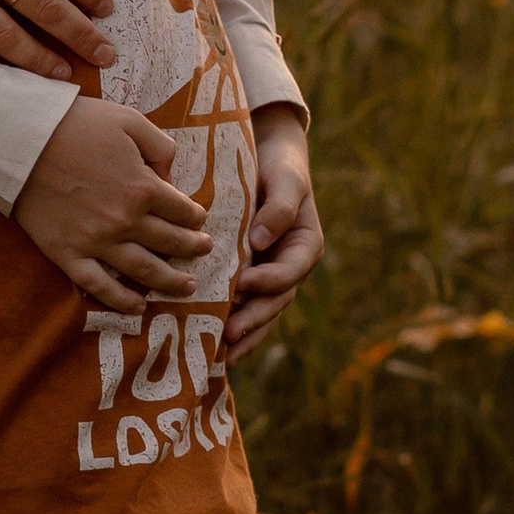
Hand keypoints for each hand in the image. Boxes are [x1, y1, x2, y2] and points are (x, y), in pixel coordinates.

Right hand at [15, 104, 211, 310]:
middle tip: (204, 251)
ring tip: (187, 287)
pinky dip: (121, 301)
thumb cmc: (75, 124)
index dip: (195, 216)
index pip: (182, 210)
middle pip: (169, 241)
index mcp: (143, 187)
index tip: (198, 219)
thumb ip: (159, 145)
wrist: (21, 140)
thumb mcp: (129, 121)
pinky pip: (99, 286)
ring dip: (170, 280)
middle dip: (192, 247)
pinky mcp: (68, 253)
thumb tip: (169, 174)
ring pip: (143, 269)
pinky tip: (138, 307)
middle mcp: (126, 220)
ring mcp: (97, 241)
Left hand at [222, 106, 323, 358]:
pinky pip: (242, 307)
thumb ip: (280, 207)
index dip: (269, 281)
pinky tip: (209, 347)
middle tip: (229, 336)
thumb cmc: (278, 166)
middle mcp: (288, 267)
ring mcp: (268, 276)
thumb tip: (261, 241)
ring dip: (243, 335)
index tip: (243, 284)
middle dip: (253, 321)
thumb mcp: (286, 179)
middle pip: (275, 302)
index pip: (290, 271)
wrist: (266, 157)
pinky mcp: (247, 279)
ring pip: (260, 313)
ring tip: (220, 356)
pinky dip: (230, 327)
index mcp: (304, 246)